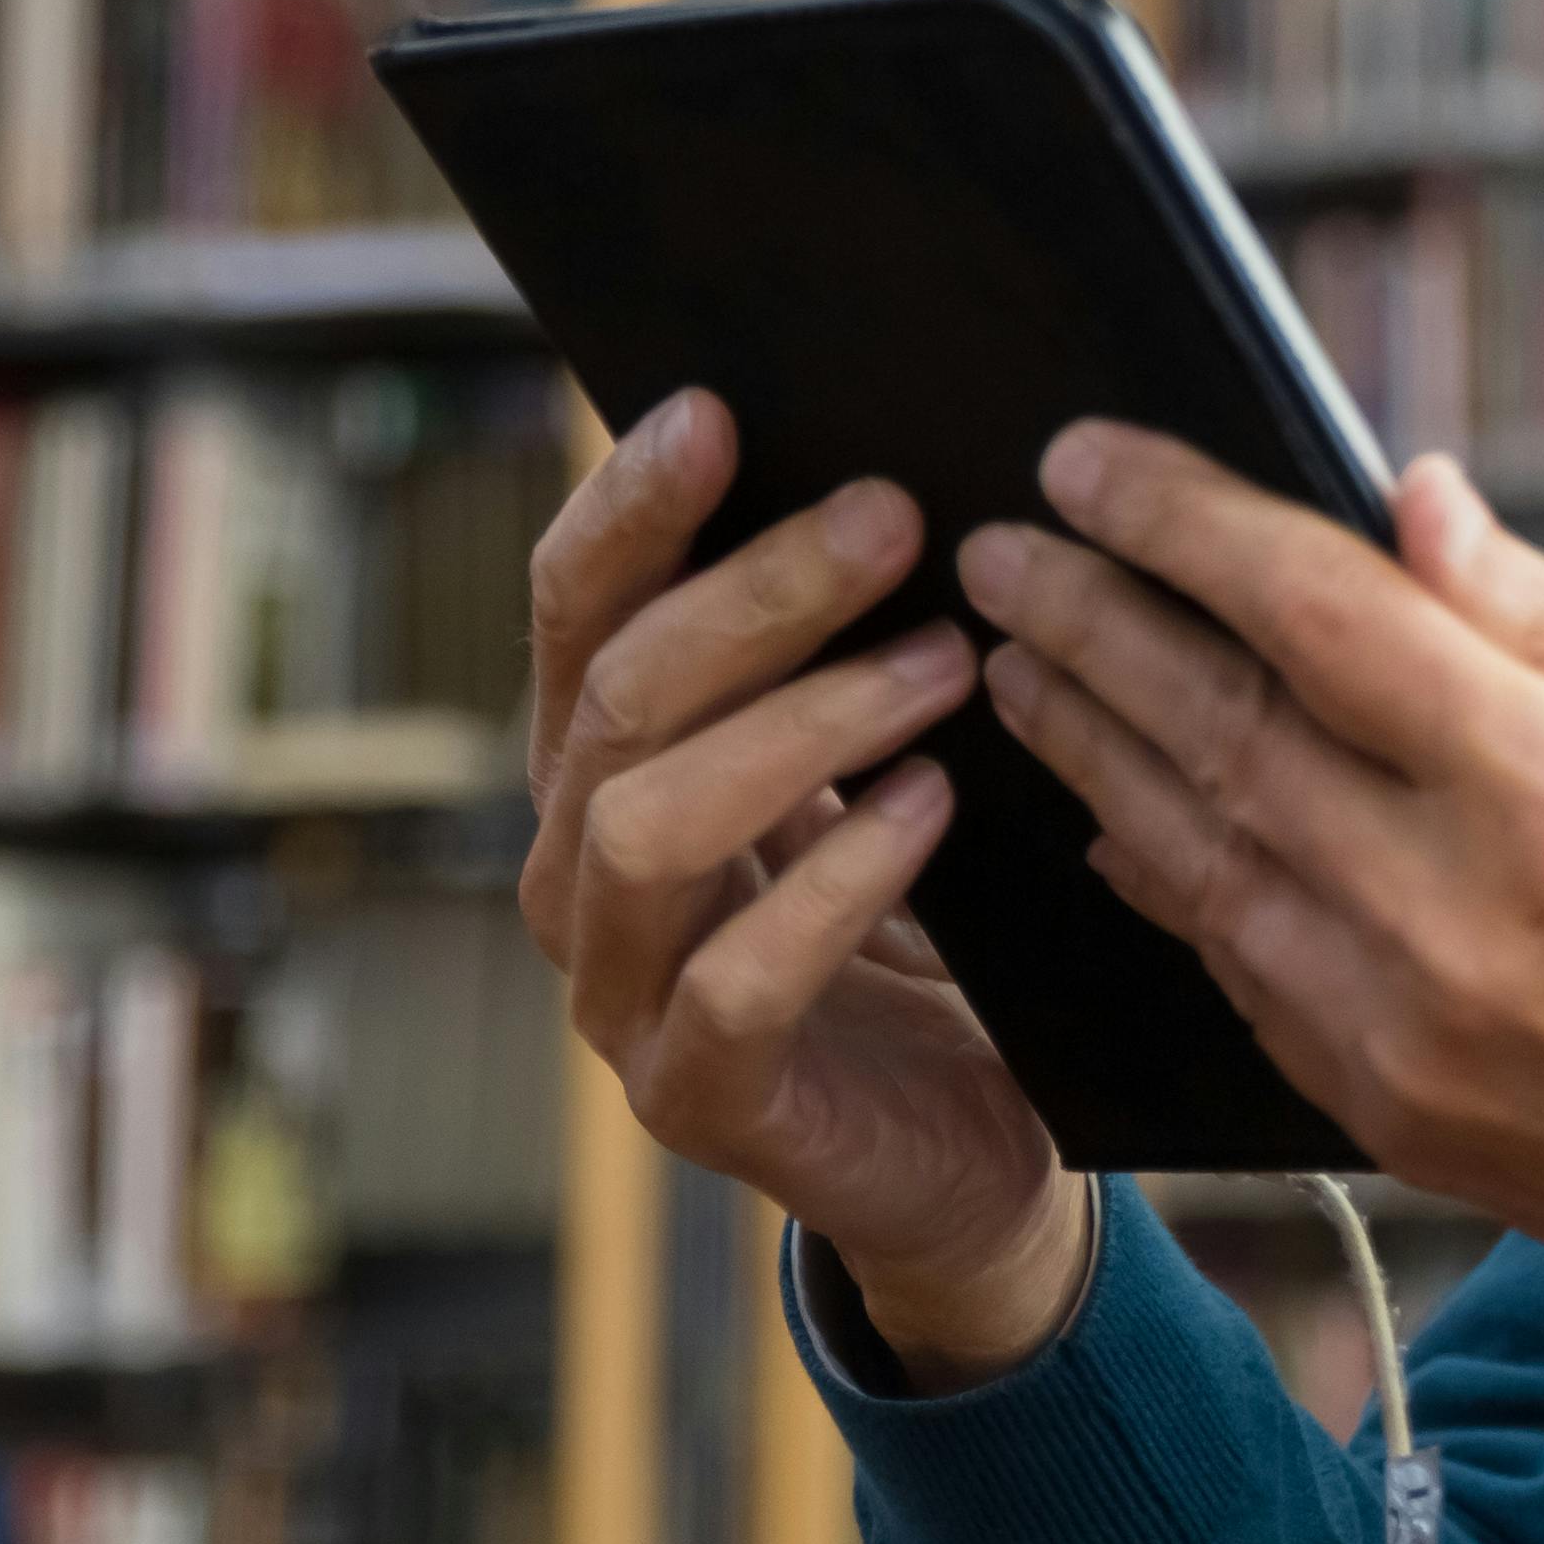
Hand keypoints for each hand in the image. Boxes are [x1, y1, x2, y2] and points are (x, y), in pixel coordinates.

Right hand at [521, 391, 1090, 1383]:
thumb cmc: (926, 913)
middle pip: (623, 696)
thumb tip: (896, 462)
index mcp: (608, 761)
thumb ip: (846, 638)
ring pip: (651, 827)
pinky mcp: (698, 1098)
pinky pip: (736, 984)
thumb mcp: (876, 756)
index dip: (631, 508)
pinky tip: (930, 813)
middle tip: (894, 518)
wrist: (966, 1134)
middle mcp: (580, 868)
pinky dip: (835, 886)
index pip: (577, 609)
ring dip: (803, 725)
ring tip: (941, 665)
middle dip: (756, 594)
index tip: (717, 410)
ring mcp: (622, 991)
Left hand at [960, 426, 1543, 1467]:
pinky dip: (1177, 886)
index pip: (1321, 620)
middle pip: (1222, 738)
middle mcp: (1467, 928)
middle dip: (1091, 626)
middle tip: (997, 548)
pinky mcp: (1415, 1132)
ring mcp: (1424, 1049)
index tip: (1090, 457)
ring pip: (1206, 867)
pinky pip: (1253, 983)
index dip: (1188, 523)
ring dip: (1094, 754)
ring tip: (1019, 664)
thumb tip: (1410, 502)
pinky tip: (1124, 824)